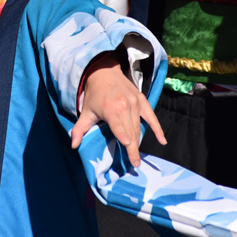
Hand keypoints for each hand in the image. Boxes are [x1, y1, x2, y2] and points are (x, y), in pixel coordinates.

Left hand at [70, 52, 166, 167]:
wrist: (105, 72)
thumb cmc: (95, 95)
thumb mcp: (86, 111)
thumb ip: (79, 129)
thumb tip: (73, 145)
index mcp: (110, 109)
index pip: (119, 126)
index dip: (124, 136)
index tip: (128, 146)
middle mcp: (124, 105)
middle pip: (131, 131)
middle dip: (133, 148)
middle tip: (134, 164)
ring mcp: (135, 102)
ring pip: (139, 126)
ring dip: (139, 142)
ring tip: (137, 157)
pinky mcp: (142, 100)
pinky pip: (151, 116)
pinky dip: (157, 128)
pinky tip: (162, 140)